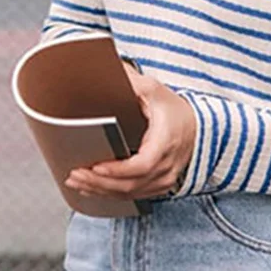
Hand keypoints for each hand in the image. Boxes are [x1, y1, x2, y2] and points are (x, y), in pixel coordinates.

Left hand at [65, 65, 196, 199]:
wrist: (196, 128)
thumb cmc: (174, 110)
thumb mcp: (154, 90)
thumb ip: (132, 83)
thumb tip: (107, 73)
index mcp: (165, 142)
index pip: (142, 164)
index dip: (118, 170)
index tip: (96, 166)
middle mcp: (167, 165)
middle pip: (130, 183)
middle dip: (99, 182)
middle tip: (75, 175)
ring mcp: (163, 179)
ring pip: (129, 193)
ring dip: (100, 190)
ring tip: (76, 182)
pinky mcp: (157, 186)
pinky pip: (132, 196)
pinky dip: (109, 194)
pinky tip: (91, 189)